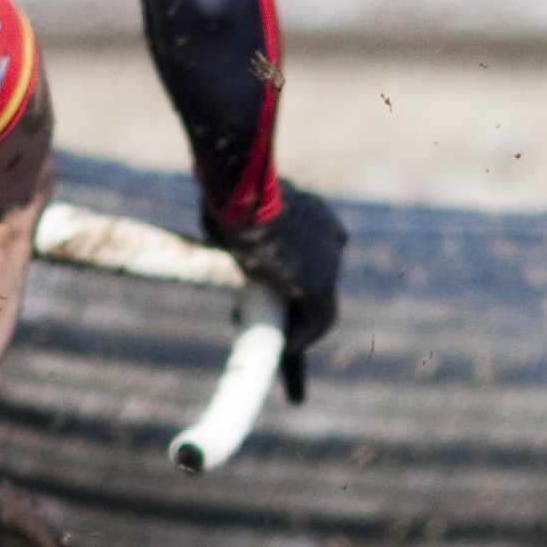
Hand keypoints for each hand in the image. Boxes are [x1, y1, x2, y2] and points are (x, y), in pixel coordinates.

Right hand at [209, 184, 348, 401]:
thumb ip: (235, 225)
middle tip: (270, 316)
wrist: (247, 195)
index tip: (278, 282)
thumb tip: (217, 230)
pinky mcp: (321, 284)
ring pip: (319, 301)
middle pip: (316, 276)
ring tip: (281, 344)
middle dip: (293, 299)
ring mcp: (329, 260)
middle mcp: (328, 235)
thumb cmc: (231, 195)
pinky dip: (306, 335)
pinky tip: (289, 350)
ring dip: (301, 323)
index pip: (320, 243)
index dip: (297, 266)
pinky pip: (319, 318)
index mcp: (312, 212)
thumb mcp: (233, 207)